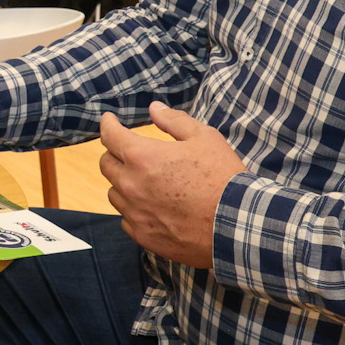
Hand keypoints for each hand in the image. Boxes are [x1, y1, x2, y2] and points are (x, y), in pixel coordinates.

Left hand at [97, 103, 246, 268]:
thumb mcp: (204, 138)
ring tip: (143, 181)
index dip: (108, 124)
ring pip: (114, 193)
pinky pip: (127, 219)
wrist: (238, 224)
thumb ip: (173, 121)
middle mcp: (131, 185)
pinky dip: (134, 210)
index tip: (109, 120)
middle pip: (106, 164)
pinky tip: (151, 207)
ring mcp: (135, 213)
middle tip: (128, 151)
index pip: (109, 135)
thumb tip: (154, 108)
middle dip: (114, 153)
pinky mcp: (144, 236)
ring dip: (123, 183)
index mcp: (142, 157)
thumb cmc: (223, 177)